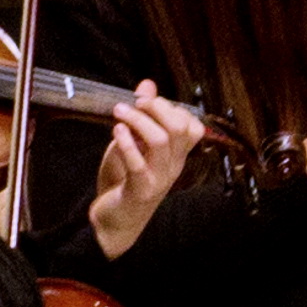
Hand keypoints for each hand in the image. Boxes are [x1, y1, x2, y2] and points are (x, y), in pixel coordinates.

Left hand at [87, 82, 216, 252]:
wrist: (114, 222)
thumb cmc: (124, 180)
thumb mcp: (134, 143)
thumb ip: (142, 117)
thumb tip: (147, 84)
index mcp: (177, 155)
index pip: (191, 125)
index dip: (170, 106)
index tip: (145, 100)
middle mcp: (173, 166)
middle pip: (179, 127)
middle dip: (157, 107)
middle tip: (135, 101)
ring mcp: (159, 178)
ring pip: (161, 140)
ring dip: (138, 120)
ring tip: (119, 112)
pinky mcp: (140, 190)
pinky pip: (138, 163)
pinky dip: (127, 142)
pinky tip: (116, 131)